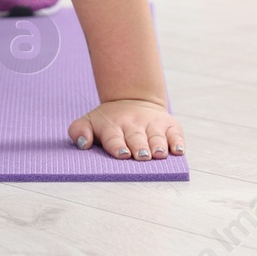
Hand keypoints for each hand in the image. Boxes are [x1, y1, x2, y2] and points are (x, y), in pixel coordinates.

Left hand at [69, 99, 184, 159]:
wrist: (133, 100)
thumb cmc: (109, 121)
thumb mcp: (89, 121)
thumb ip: (78, 131)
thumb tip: (82, 143)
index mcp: (112, 126)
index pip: (114, 138)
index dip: (118, 146)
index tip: (122, 154)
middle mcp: (134, 124)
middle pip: (137, 139)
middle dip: (139, 147)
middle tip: (142, 155)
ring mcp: (153, 124)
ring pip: (157, 137)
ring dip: (158, 146)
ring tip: (159, 154)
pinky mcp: (170, 125)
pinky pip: (176, 134)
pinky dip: (178, 142)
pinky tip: (178, 150)